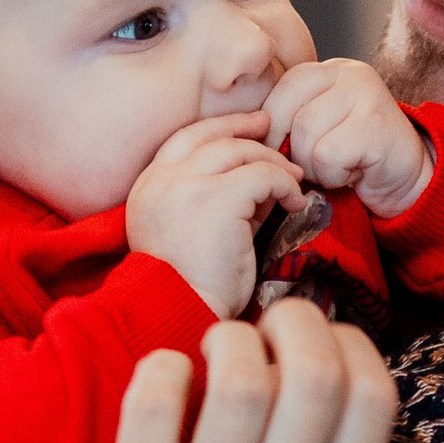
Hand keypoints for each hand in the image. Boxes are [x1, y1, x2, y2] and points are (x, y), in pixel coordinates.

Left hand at [40, 298, 398, 442]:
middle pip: (317, 373)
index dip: (352, 345)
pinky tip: (162, 387)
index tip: (319, 342)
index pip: (375, 403)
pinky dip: (161, 367)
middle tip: (264, 327)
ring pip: (239, 376)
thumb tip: (315, 377)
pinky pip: (155, 396)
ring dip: (226, 339)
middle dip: (294, 320)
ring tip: (210, 354)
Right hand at [126, 114, 305, 318]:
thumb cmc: (189, 287)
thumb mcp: (194, 232)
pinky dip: (284, 185)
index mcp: (148, 187)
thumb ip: (219, 200)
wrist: (178, 314)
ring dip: (272, 164)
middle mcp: (162, 180)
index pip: (186, 139)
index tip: (250, 127)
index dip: (221, 129)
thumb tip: (262, 182)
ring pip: (239, 152)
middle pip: (213, 138)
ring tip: (293, 182)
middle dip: (249, 133)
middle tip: (277, 136)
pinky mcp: (216, 198)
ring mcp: (187, 186)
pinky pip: (262, 176)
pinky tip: (295, 203)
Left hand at [264, 57, 433, 219]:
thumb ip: (288, 120)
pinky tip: (354, 173)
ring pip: (306, 137)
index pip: (278, 91)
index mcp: (327, 70)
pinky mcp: (376, 123)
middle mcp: (347, 73)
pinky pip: (328, 155)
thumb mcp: (317, 129)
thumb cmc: (354, 159)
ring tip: (339, 167)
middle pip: (287, 115)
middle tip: (317, 165)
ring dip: (316, 167)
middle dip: (294, 152)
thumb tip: (246, 134)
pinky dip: (335, 175)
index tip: (285, 152)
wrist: (406, 180)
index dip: (273, 128)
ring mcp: (365, 94)